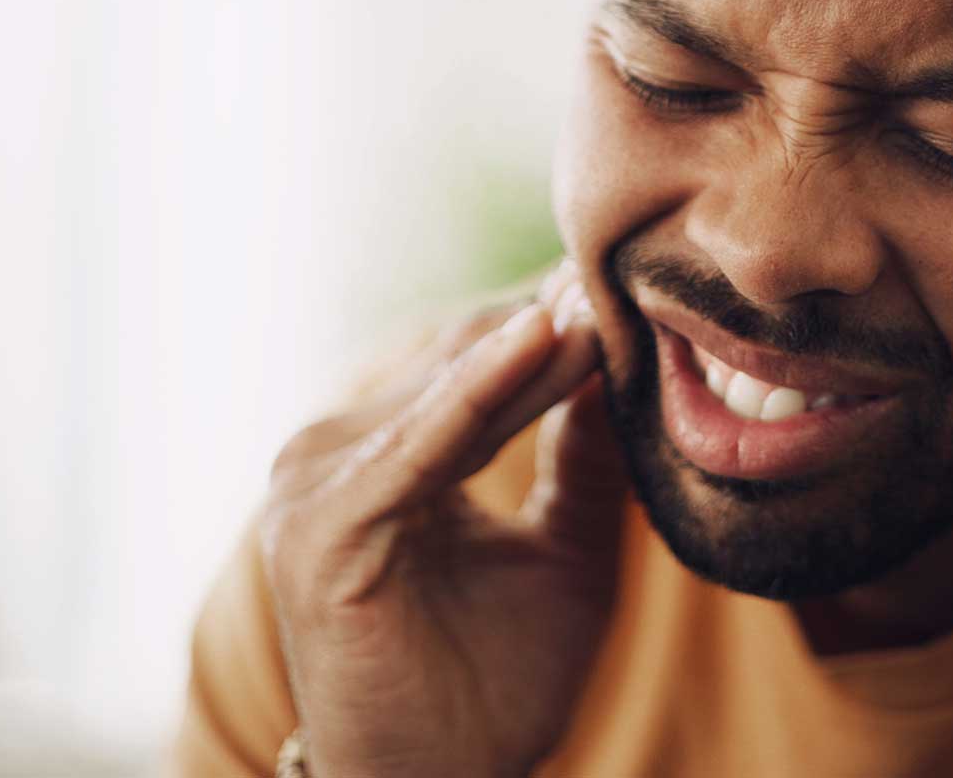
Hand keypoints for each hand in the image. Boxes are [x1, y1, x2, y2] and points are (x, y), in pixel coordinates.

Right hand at [261, 262, 627, 777]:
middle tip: (632, 268)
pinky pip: (420, 445)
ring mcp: (314, 485)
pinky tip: (544, 342)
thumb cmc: (495, 684)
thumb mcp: (569, 550)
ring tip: (609, 296)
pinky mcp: (320, 527)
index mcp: (384, 453)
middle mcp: (334, 454)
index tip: (638, 278)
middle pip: (463, 360)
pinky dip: (482, 392)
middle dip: (552, 319)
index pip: (482, 362)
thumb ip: (586, 460)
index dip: (561, 322)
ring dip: (532, 344)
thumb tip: (624, 359)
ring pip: (449, 389)